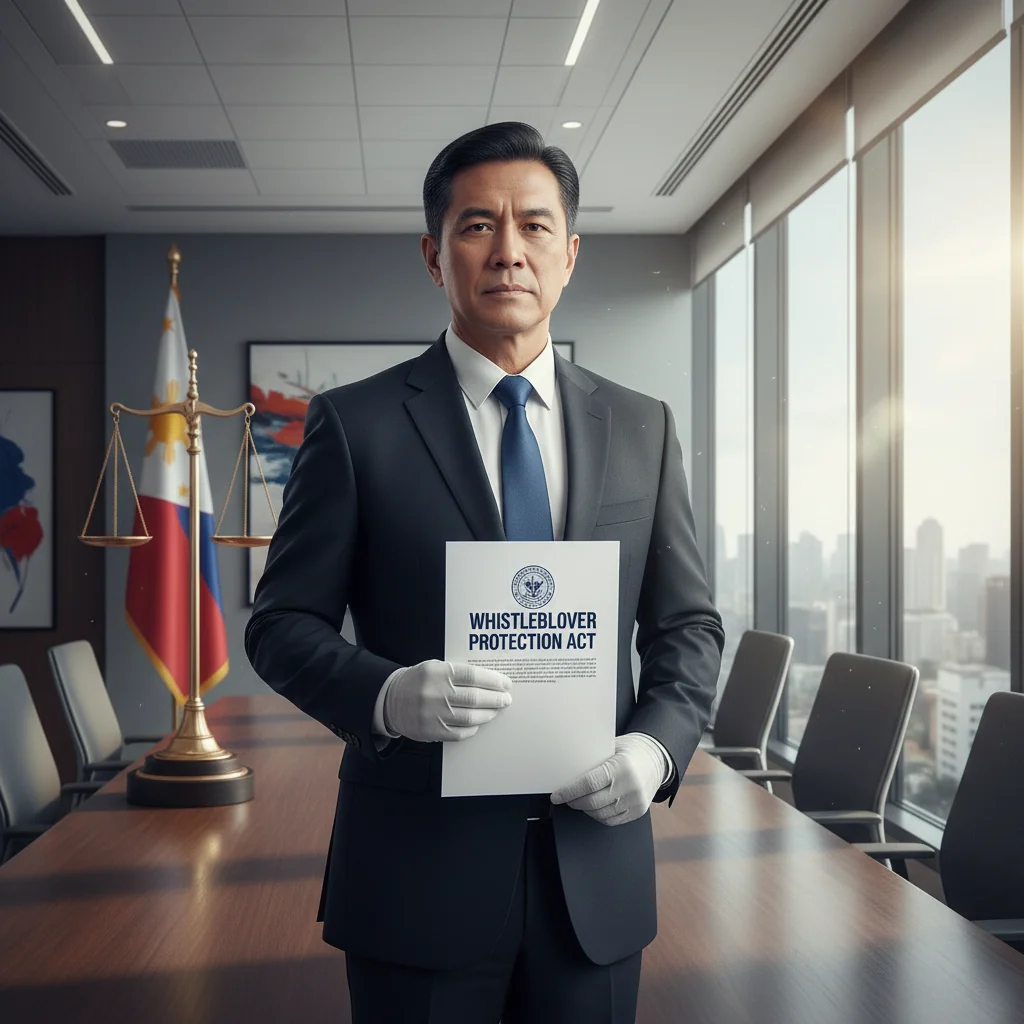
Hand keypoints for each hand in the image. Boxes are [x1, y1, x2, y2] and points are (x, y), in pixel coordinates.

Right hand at [383, 660, 512, 742]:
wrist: (390, 699)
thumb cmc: (419, 681)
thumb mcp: (435, 667)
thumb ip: (458, 673)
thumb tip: (490, 682)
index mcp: (438, 672)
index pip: (474, 676)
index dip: (493, 680)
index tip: (506, 684)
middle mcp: (436, 693)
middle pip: (475, 697)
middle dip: (496, 699)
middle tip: (506, 699)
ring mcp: (433, 714)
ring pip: (470, 717)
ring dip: (488, 714)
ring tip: (496, 710)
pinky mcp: (431, 731)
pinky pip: (459, 733)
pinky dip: (472, 728)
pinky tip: (478, 723)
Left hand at [550, 733, 667, 825]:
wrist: (657, 758)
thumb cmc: (631, 750)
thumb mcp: (612, 747)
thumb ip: (593, 758)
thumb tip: (566, 768)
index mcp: (621, 766)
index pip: (589, 783)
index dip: (569, 791)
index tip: (557, 795)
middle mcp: (630, 785)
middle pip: (593, 802)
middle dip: (574, 802)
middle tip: (565, 798)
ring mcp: (635, 801)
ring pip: (601, 814)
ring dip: (585, 810)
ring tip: (578, 802)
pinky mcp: (638, 811)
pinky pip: (612, 820)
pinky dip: (598, 816)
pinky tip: (593, 808)